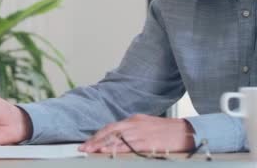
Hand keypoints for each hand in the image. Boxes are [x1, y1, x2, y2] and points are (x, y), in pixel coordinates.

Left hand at [79, 114, 194, 152]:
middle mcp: (134, 124)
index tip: (88, 142)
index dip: (98, 135)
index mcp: (134, 120)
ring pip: (115, 138)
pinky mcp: (147, 142)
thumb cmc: (170, 131)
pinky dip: (115, 148)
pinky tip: (106, 152)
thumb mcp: (148, 127)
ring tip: (89, 150)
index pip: (111, 127)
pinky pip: (128, 145)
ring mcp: (140, 133)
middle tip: (83, 147)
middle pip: (109, 131)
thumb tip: (120, 140)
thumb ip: (134, 132)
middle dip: (95, 140)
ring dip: (101, 145)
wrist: (189, 131)